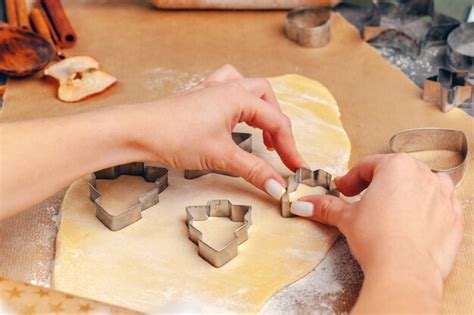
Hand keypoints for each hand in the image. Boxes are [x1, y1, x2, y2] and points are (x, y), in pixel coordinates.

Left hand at [128, 64, 306, 198]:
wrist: (136, 131)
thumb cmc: (175, 136)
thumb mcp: (221, 156)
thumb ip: (253, 170)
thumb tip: (277, 188)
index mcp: (238, 96)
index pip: (276, 121)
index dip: (290, 147)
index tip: (296, 168)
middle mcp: (227, 87)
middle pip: (266, 98)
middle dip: (277, 123)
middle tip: (277, 150)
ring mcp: (211, 90)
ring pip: (247, 88)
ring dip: (260, 107)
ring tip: (261, 131)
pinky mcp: (198, 98)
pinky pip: (227, 90)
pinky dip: (239, 103)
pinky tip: (234, 118)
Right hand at [289, 154, 462, 311]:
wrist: (405, 271)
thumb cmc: (379, 240)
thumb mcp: (347, 218)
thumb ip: (326, 206)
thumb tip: (306, 204)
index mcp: (396, 167)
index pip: (367, 166)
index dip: (351, 178)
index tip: (344, 189)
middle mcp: (423, 175)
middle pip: (396, 171)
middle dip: (378, 183)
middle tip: (364, 199)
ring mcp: (442, 196)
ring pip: (422, 183)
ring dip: (407, 191)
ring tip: (391, 207)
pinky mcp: (454, 217)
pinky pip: (441, 204)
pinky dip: (428, 208)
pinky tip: (413, 221)